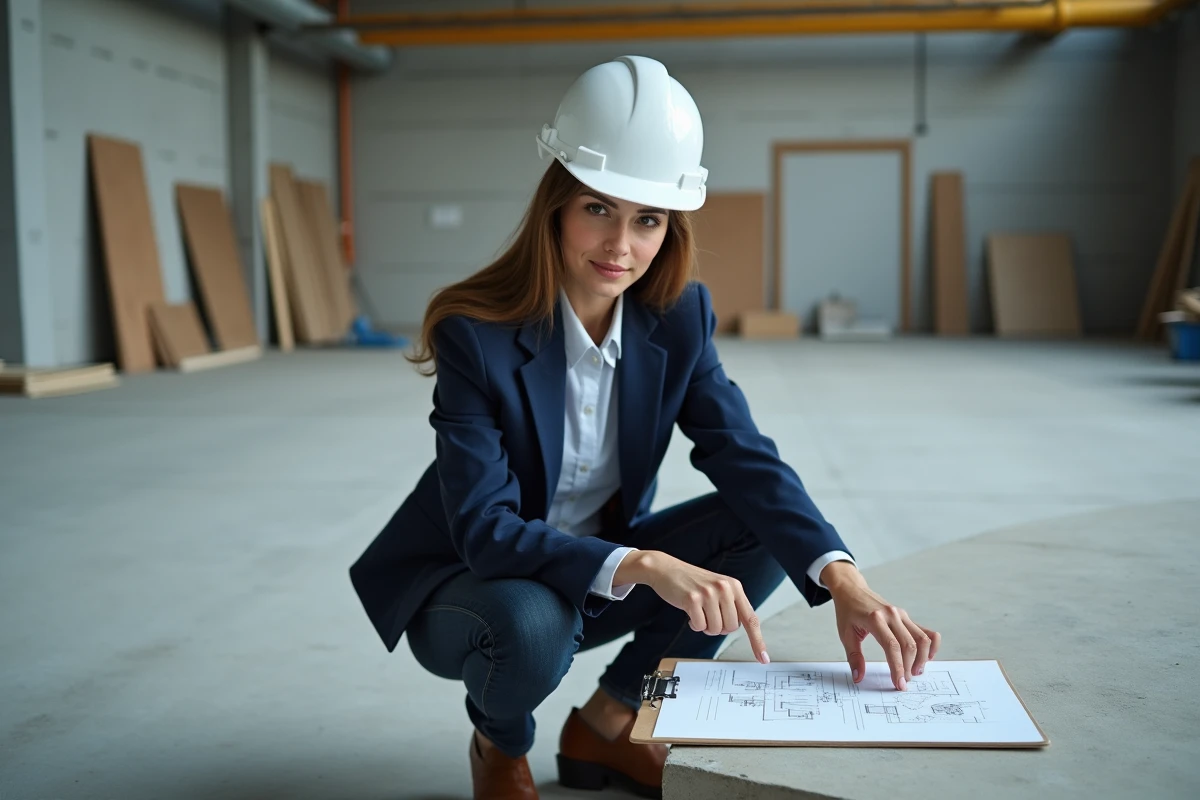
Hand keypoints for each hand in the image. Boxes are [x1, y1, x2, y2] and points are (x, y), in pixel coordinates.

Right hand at [614, 551, 769, 663]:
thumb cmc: (692, 582)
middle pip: (731, 628)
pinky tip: (689, 611)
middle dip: (719, 627)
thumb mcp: (718, 588)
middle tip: (708, 615)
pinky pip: (699, 626)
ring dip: (706, 627)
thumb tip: (737, 627)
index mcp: (734, 586)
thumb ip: (731, 605)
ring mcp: (709, 593)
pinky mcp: (693, 599)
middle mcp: (724, 588)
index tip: (763, 658)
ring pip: (715, 629)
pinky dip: (694, 624)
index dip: (757, 641)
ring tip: (699, 612)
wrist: (667, 569)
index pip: (751, 618)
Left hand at [820, 561, 940, 690]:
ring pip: (921, 639)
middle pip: (909, 645)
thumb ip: (854, 657)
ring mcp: (901, 615)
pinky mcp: (906, 616)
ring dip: (922, 658)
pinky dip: (931, 645)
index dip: (898, 667)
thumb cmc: (848, 611)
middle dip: (909, 667)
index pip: (892, 646)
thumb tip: (858, 678)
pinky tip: (927, 657)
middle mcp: (891, 615)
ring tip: (915, 672)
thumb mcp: (845, 634)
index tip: (899, 683)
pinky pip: (925, 631)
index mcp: (875, 619)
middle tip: (904, 681)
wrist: (852, 590)